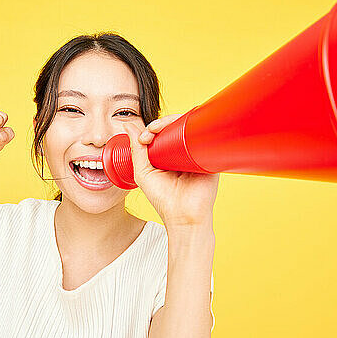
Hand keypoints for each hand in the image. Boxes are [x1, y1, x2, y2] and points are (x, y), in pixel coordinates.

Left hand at [123, 114, 219, 228]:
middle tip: (150, 133)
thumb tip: (128, 125)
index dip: (151, 129)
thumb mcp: (143, 173)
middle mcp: (183, 151)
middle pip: (174, 127)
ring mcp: (196, 152)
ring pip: (187, 127)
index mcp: (168, 155)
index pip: (162, 133)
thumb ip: (136, 151)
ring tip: (159, 129)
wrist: (184, 216)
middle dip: (160, 123)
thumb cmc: (164, 199)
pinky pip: (203, 135)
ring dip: (173, 121)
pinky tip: (181, 127)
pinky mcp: (209, 155)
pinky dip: (193, 125)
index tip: (142, 138)